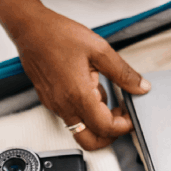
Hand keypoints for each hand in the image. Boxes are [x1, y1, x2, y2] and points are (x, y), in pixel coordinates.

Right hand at [10, 6, 149, 149]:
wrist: (30, 29)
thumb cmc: (58, 35)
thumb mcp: (99, 50)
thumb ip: (123, 72)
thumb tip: (140, 87)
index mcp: (79, 95)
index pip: (106, 127)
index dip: (124, 126)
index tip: (132, 116)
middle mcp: (64, 105)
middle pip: (90, 141)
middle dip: (110, 135)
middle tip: (122, 117)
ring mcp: (54, 105)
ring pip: (80, 129)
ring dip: (98, 121)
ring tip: (109, 97)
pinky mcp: (49, 100)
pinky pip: (70, 115)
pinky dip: (85, 111)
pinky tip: (92, 89)